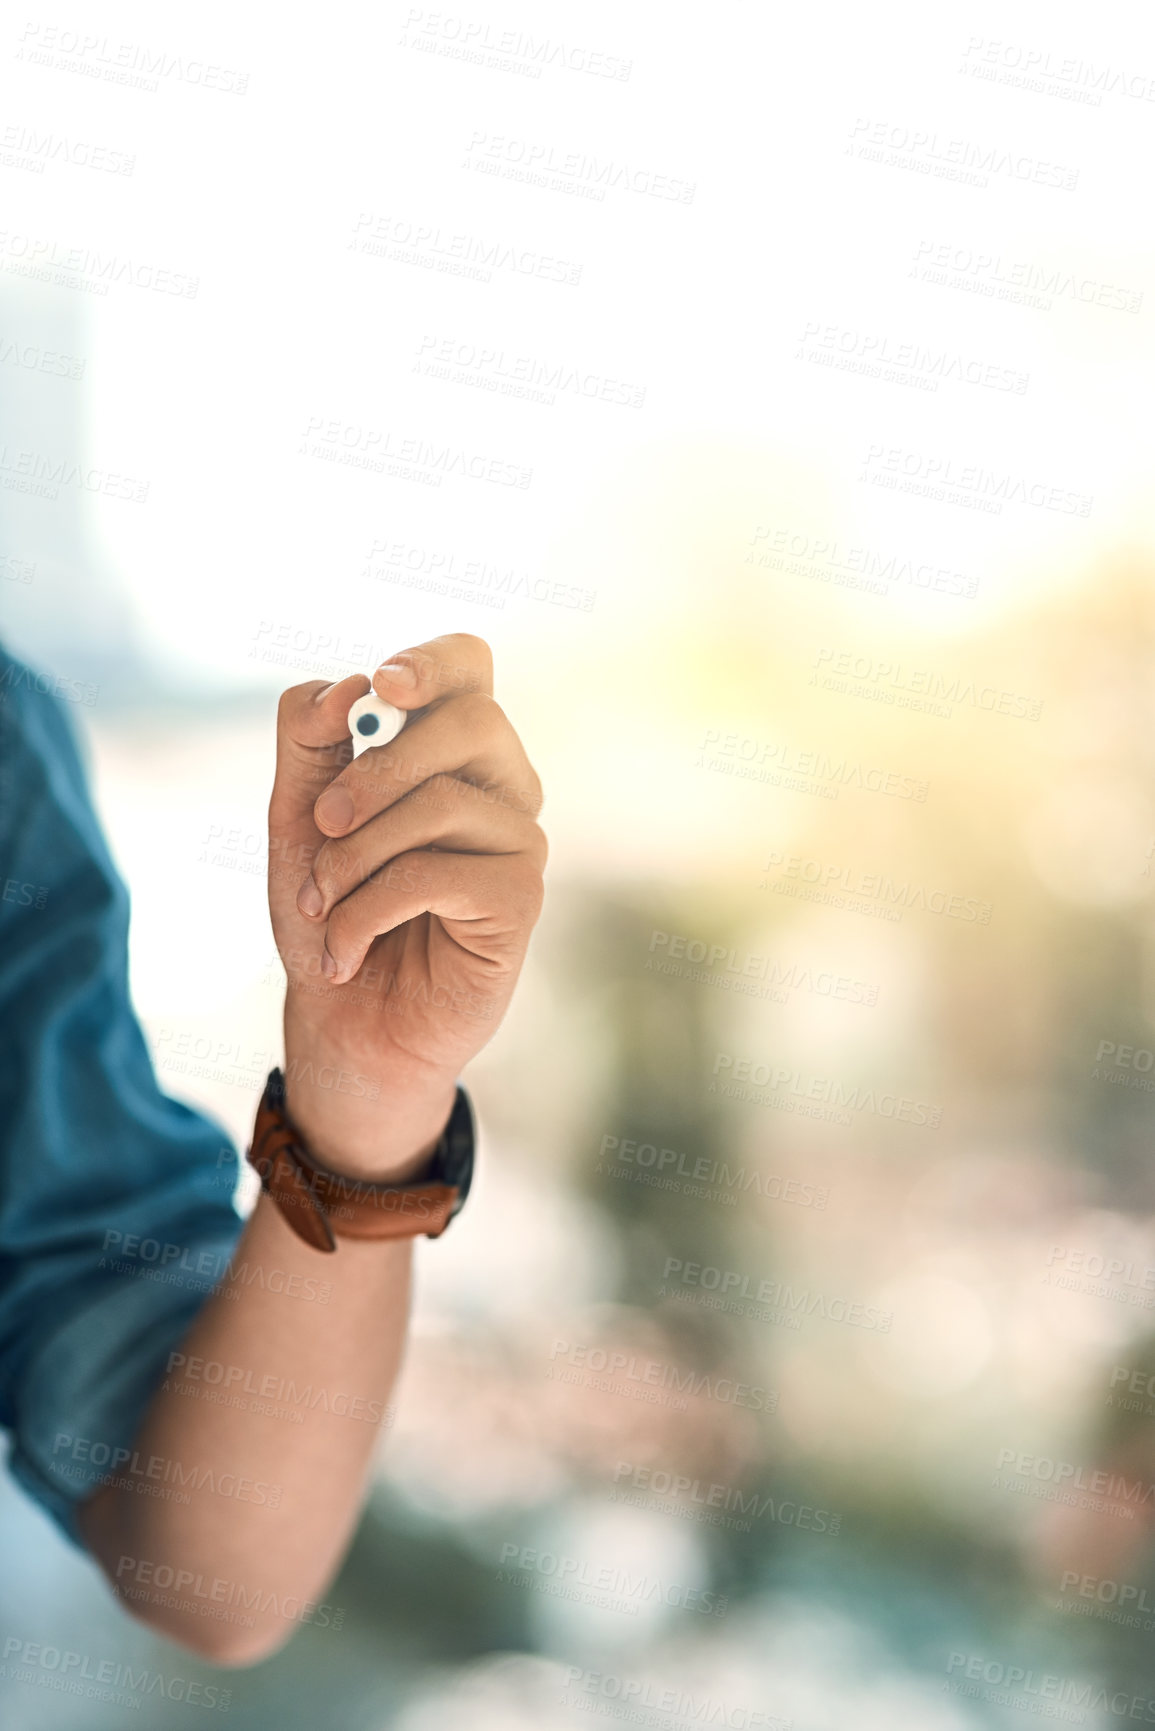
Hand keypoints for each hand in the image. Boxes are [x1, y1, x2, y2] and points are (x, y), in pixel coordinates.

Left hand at [267, 634, 545, 1178]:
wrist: (343, 1021)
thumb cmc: (331, 910)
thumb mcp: (298, 817)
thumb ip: (309, 740)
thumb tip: (349, 687)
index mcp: (450, 748)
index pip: (471, 665)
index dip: (434, 662)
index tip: (384, 689)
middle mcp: (500, 784)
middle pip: (471, 719)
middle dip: (376, 769)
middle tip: (323, 824)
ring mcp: (519, 839)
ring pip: (440, 802)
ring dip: (353, 859)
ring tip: (323, 908)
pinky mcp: (520, 898)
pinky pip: (436, 873)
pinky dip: (368, 911)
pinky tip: (347, 951)